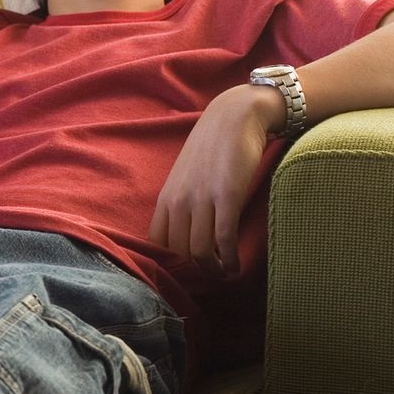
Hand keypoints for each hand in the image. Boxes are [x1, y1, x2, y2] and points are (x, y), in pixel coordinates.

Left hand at [149, 84, 282, 274]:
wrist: (235, 117)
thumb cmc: (213, 146)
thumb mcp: (187, 175)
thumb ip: (183, 200)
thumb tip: (186, 229)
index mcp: (166, 197)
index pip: (157, 243)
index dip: (172, 262)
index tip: (189, 269)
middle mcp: (179, 201)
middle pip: (179, 252)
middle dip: (196, 271)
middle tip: (213, 276)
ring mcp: (202, 200)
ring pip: (200, 252)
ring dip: (214, 270)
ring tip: (226, 274)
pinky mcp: (227, 197)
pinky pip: (224, 241)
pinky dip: (230, 261)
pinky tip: (236, 266)